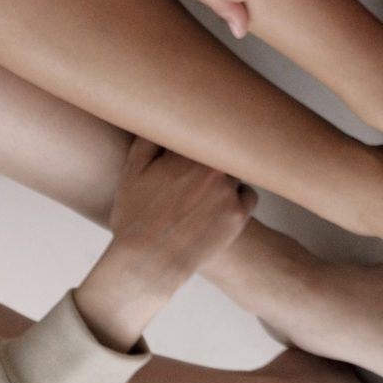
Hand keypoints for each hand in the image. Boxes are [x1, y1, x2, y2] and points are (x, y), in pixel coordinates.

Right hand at [76, 138, 257, 351]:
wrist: (148, 262)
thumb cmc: (136, 217)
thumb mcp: (133, 172)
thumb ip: (149, 140)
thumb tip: (164, 120)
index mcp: (190, 153)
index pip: (207, 130)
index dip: (203, 134)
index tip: (199, 137)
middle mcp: (215, 169)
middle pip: (226, 149)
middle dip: (218, 152)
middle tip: (208, 162)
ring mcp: (230, 192)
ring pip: (238, 170)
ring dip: (228, 174)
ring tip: (211, 186)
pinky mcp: (239, 215)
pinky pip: (249, 194)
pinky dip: (239, 196)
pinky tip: (222, 203)